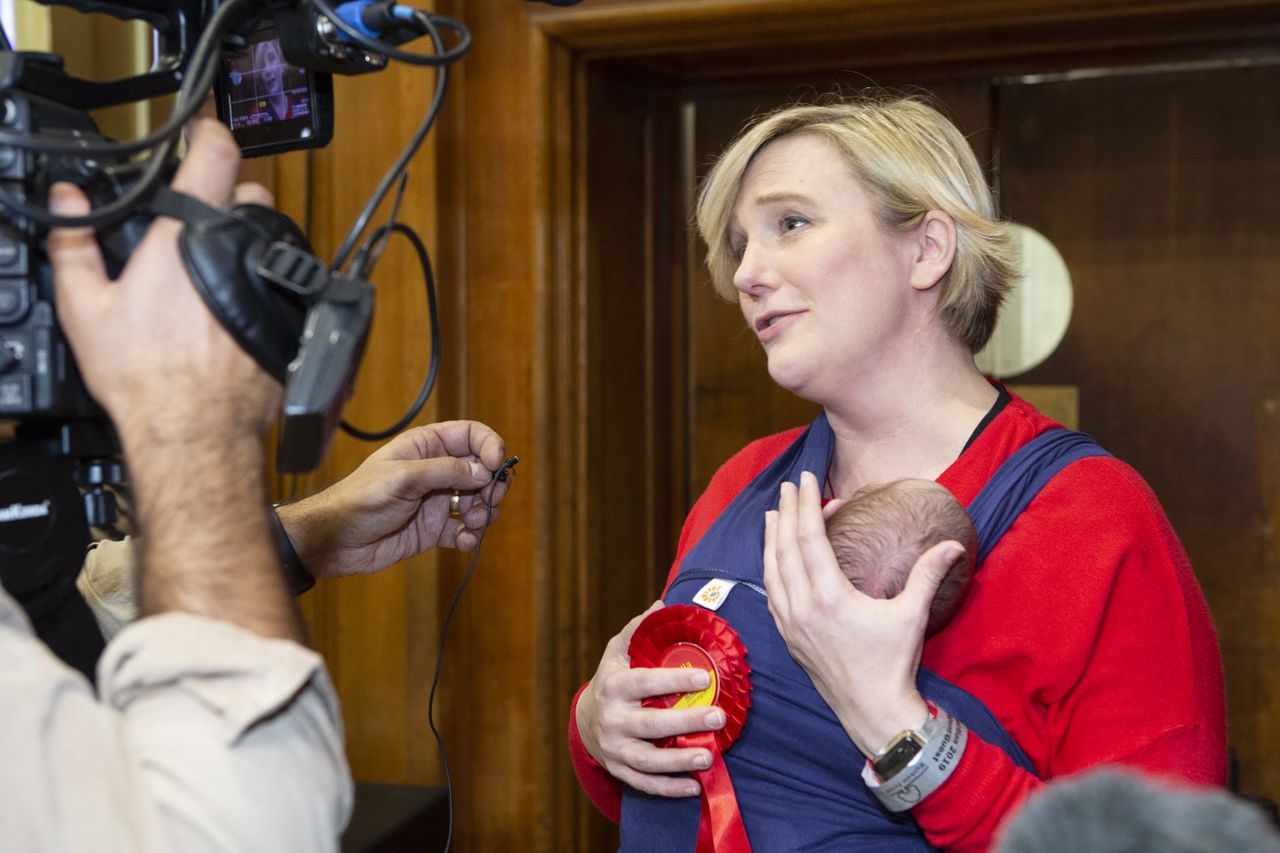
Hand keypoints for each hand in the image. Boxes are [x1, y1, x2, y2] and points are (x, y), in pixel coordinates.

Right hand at [47, 119, 279, 447]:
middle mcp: (237, 252)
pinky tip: (240, 303)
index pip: (214, 155)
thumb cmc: (144, 377)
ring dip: (251, 242)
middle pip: (248, 196)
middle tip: (202, 223)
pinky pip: (285, 279)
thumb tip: (67, 201)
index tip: (200, 135)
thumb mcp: (87, 307)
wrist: (194, 430)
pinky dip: (267, 280)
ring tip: (219, 270)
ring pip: (272, 237)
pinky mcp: (290, 313)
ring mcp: (269, 281)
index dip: (208, 135)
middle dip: (228, 200)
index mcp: (186, 238)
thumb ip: (75, 244)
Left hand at [275, 420, 509, 577]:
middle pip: (480, 470)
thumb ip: (445, 471)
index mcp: (425, 447)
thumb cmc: (359, 500)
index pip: (469, 435)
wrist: (334, 541)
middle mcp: (434, 471)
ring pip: (477, 501)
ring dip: (484, 512)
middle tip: (491, 499)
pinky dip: (470, 536)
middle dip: (492, 484)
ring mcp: (435, 501)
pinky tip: (463, 540)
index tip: (497, 464)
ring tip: (474, 522)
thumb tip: (484, 471)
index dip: (489, 445)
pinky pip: (463, 530)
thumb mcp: (403, 478)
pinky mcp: (432, 530)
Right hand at [576, 601, 725, 797]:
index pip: (645, 683)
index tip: (705, 677)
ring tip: (708, 756)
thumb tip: (663, 605)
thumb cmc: (612, 680)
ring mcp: (615, 748)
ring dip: (678, 760)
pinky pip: (645, 783)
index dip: (674, 681)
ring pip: (647, 759)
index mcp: (614, 687)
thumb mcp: (618, 652)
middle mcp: (612, 719)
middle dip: (685, 721)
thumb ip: (639, 630)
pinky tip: (694, 786)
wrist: (585, 721)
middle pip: (650, 724)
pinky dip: (669, 788)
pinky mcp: (619, 770)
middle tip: (718, 716)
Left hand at [763, 471, 962, 756]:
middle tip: (790, 487)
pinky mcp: (788, 637)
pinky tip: (775, 558)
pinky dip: (771, 568)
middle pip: (786, 549)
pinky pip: (772, 593)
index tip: (807, 480)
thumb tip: (954, 544)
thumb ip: (928, 574)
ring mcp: (791, 624)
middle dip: (786, 513)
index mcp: (830, 597)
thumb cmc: (894, 663)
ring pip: (772, 571)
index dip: (807, 506)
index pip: (811, 539)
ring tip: (773, 514)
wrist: (873, 711)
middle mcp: (802, 608)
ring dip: (773, 539)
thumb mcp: (912, 615)